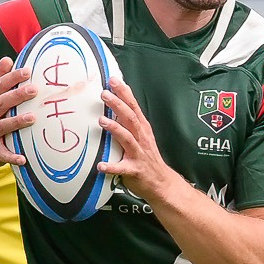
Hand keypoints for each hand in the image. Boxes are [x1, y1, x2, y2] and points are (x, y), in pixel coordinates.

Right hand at [0, 57, 32, 170]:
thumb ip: (0, 80)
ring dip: (17, 122)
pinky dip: (13, 157)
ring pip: (3, 127)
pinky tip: (24, 158)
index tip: (28, 71)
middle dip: (17, 96)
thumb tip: (7, 59)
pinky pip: (3, 155)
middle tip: (34, 90)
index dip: (12, 78)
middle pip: (0, 104)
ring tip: (33, 117)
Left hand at [97, 78, 180, 203]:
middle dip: (118, 105)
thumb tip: (116, 102)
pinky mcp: (135, 170)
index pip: (133, 106)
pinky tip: (101, 165)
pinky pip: (122, 168)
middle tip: (105, 94)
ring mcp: (139, 154)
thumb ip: (130, 120)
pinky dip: (112, 167)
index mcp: (142, 129)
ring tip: (102, 121)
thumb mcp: (141, 135)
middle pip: (130, 118)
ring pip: (127, 139)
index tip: (113, 80)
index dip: (124, 93)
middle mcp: (141, 139)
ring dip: (115, 129)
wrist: (161, 183)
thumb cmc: (147, 158)